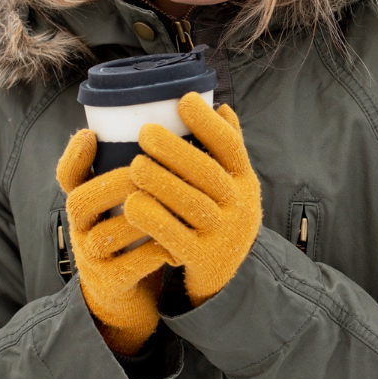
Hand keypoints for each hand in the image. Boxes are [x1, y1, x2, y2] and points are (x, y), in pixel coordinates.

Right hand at [56, 129, 174, 353]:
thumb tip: (174, 122)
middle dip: (118, 183)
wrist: (127, 295)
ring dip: (140, 218)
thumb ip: (137, 171)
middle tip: (151, 171)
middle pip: (83, 201)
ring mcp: (91, 258)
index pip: (66, 177)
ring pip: (107, 234)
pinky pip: (128, 267)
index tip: (88, 135)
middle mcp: (79, 228)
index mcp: (84, 203)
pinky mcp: (109, 283)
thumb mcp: (125, 203)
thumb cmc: (132, 237)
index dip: (73, 157)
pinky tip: (176, 243)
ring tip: (170, 205)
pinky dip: (154, 254)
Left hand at [123, 93, 260, 306]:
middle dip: (176, 150)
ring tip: (135, 165)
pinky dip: (153, 219)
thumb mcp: (233, 186)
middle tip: (145, 132)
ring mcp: (223, 235)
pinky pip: (174, 236)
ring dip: (161, 181)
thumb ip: (227, 150)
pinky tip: (132, 205)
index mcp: (246, 182)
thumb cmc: (221, 218)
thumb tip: (222, 106)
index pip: (231, 146)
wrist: (229, 278)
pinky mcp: (203, 259)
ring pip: (191, 204)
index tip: (183, 100)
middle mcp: (240, 207)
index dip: (208, 122)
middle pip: (207, 173)